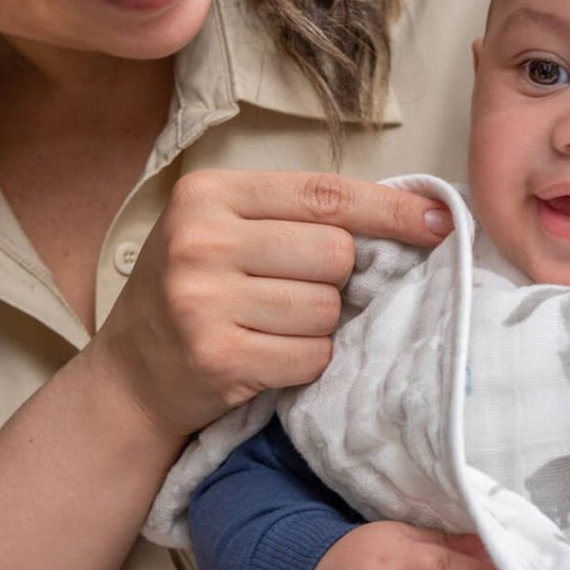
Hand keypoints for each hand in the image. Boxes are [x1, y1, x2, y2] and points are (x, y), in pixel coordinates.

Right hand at [90, 171, 450, 438]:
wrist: (128, 376)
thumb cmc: (194, 292)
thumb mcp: (225, 231)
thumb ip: (295, 217)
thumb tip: (410, 215)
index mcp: (209, 193)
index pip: (324, 194)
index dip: (391, 209)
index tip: (440, 219)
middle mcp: (202, 239)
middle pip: (335, 253)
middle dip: (336, 279)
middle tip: (295, 290)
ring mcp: (205, 299)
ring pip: (327, 308)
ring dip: (320, 324)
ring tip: (273, 324)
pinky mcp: (218, 356)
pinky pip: (312, 356)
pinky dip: (306, 361)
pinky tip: (268, 355)